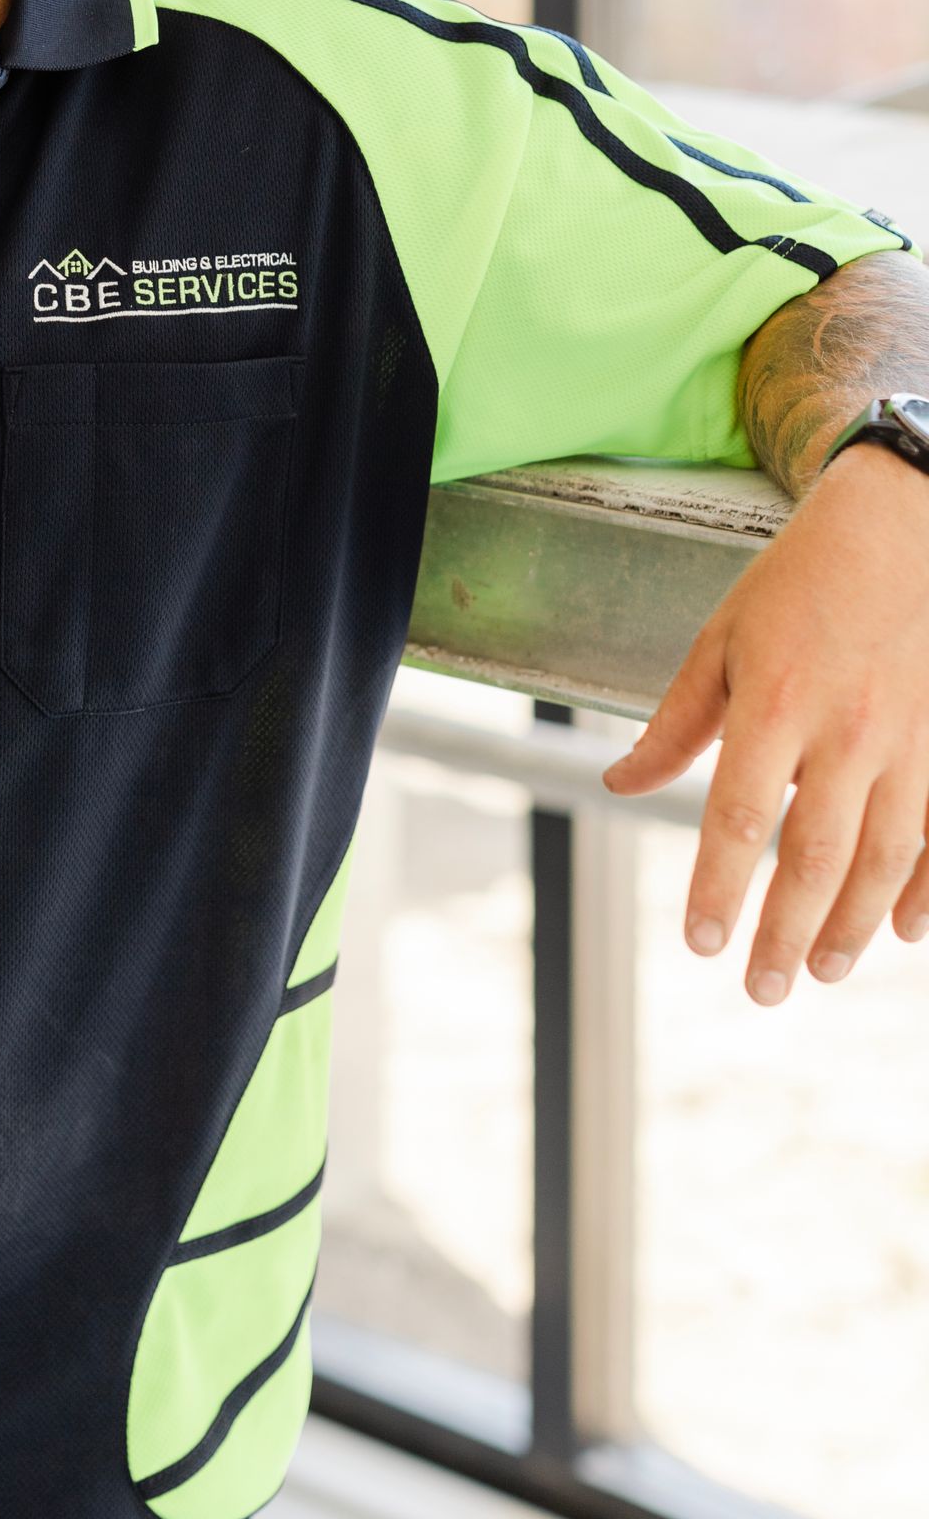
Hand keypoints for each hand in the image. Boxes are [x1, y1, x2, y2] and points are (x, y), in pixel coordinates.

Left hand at [601, 440, 928, 1001]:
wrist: (899, 529)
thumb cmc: (797, 583)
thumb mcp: (721, 641)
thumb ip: (676, 723)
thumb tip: (620, 782)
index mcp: (776, 704)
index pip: (739, 817)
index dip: (719, 886)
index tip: (700, 942)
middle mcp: (845, 733)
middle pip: (814, 857)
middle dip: (786, 934)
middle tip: (762, 989)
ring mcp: (905, 743)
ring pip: (882, 859)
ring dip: (851, 926)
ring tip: (823, 972)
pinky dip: (925, 891)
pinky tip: (902, 933)